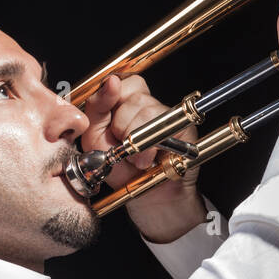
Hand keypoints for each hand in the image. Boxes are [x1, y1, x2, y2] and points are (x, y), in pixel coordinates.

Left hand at [80, 74, 204, 240]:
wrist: (147, 196)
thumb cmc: (121, 168)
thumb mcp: (95, 138)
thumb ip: (96, 108)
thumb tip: (111, 82)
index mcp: (125, 102)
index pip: (120, 82)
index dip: (111, 95)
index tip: (107, 114)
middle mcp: (148, 104)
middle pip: (133, 93)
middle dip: (121, 123)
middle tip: (123, 145)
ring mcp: (168, 114)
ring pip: (147, 109)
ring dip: (136, 138)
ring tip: (137, 157)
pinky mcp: (183, 126)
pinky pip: (163, 124)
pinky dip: (151, 145)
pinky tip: (150, 157)